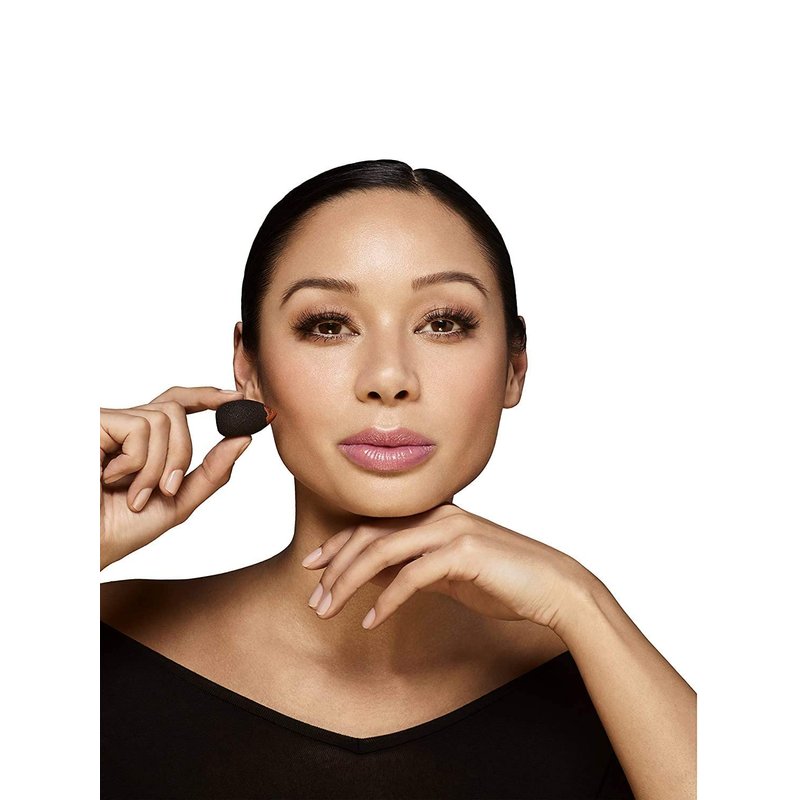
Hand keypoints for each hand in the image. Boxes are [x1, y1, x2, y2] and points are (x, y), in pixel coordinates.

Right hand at [100, 386, 258, 568]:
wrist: (82, 547)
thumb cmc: (119, 529)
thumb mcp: (178, 501)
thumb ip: (212, 472)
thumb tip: (244, 439)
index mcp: (142, 440)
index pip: (176, 403)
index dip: (205, 395)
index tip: (237, 398)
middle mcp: (123, 426)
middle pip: (175, 411)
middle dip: (181, 454)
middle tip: (166, 489)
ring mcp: (107, 422)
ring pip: (163, 419)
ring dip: (157, 466)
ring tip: (133, 494)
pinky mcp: (94, 422)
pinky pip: (140, 428)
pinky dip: (137, 463)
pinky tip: (110, 480)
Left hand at [301, 503, 594, 630]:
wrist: (553, 587)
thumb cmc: (503, 581)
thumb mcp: (448, 575)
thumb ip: (413, 568)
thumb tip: (373, 577)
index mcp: (433, 515)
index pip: (372, 525)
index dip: (337, 546)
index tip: (311, 566)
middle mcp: (437, 515)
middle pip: (369, 535)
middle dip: (335, 567)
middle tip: (315, 600)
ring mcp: (450, 530)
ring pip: (382, 551)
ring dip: (350, 582)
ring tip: (330, 610)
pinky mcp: (462, 552)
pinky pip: (412, 575)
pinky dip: (388, 599)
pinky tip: (373, 620)